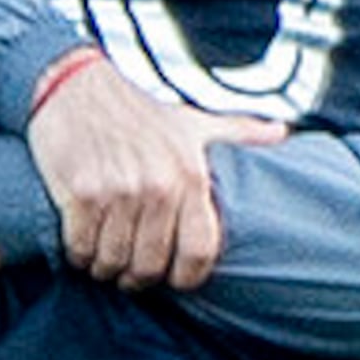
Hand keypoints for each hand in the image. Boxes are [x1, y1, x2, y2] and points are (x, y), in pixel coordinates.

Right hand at [27, 57, 286, 291]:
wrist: (78, 81)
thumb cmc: (140, 102)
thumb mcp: (195, 116)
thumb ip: (238, 129)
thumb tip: (280, 133)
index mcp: (190, 175)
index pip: (199, 251)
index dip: (186, 276)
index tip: (173, 278)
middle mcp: (157, 186)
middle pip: (150, 265)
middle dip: (138, 277)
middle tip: (130, 273)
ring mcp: (117, 191)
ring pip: (113, 260)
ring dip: (106, 268)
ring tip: (103, 260)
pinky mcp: (80, 193)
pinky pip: (80, 246)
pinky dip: (79, 254)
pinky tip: (81, 244)